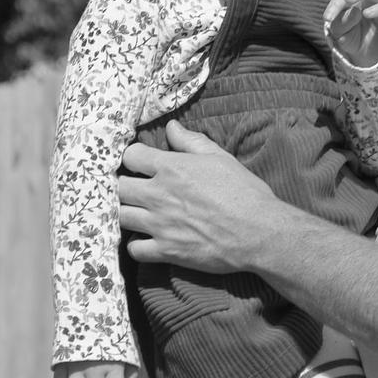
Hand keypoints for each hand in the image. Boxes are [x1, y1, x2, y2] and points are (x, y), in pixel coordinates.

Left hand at [118, 121, 284, 270]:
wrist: (260, 232)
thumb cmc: (244, 193)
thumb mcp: (221, 158)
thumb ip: (192, 141)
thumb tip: (171, 127)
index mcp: (171, 167)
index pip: (130, 156)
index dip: (134, 159)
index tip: (141, 165)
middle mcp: (159, 195)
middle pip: (118, 187)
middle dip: (124, 186)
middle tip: (137, 190)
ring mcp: (160, 224)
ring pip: (120, 216)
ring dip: (127, 213)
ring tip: (138, 213)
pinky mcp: (167, 251)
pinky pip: (134, 250)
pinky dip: (137, 245)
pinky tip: (147, 239)